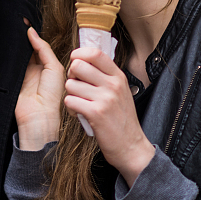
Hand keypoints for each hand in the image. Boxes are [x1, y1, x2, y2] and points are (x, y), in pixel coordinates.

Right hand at [15, 27, 66, 149]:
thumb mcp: (53, 67)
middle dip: (23, 35)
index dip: (33, 33)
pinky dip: (8, 53)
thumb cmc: (51, 94)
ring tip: (12, 28)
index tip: (26, 20)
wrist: (38, 114)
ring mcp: (22, 72)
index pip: (39, 45)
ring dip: (16, 43)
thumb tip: (31, 32)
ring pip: (18, 53)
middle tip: (18, 20)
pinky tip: (7, 43)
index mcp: (47, 65)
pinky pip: (9, 61)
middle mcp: (34, 67)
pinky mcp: (11, 76)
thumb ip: (43, 49)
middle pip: (27, 47)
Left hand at [64, 47, 153, 184]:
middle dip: (71, 75)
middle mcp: (113, 85)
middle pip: (77, 65)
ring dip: (70, 94)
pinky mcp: (96, 113)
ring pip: (70, 84)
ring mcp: (105, 99)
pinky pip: (70, 100)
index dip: (79, 54)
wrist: (131, 146)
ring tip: (79, 103)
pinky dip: (70, 108)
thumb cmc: (121, 118)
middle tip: (76, 86)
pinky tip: (78, 113)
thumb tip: (83, 59)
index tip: (76, 62)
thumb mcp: (120, 91)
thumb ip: (105, 76)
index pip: (94, 52)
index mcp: (118, 76)